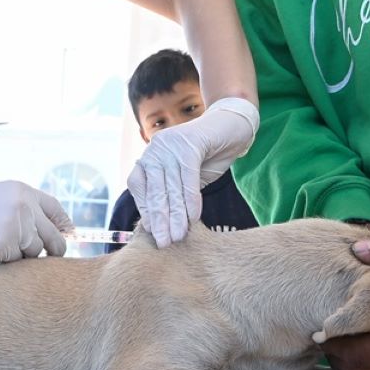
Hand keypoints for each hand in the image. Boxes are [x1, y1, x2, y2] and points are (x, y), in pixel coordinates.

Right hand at [0, 180, 70, 261]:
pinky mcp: (2, 245)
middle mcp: (23, 205)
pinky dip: (3, 264)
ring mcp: (15, 225)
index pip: (56, 211)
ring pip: (34, 254)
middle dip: (49, 252)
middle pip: (54, 239)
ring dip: (20, 258)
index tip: (66, 240)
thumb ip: (22, 212)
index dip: (64, 229)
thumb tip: (52, 236)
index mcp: (22, 191)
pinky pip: (15, 265)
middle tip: (35, 259)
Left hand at [125, 96, 258, 246]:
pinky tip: (194, 218)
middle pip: (154, 189)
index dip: (145, 210)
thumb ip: (173, 193)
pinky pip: (188, 177)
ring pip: (172, 186)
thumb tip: (163, 224)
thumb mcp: (185, 176)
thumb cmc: (208, 155)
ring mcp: (172, 144)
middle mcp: (156, 148)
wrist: (231, 126)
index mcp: (151, 156)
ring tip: (179, 236)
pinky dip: (191, 200)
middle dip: (160, 219)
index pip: (138, 186)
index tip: (151, 232)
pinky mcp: (190, 143)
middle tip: (164, 242)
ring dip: (176, 215)